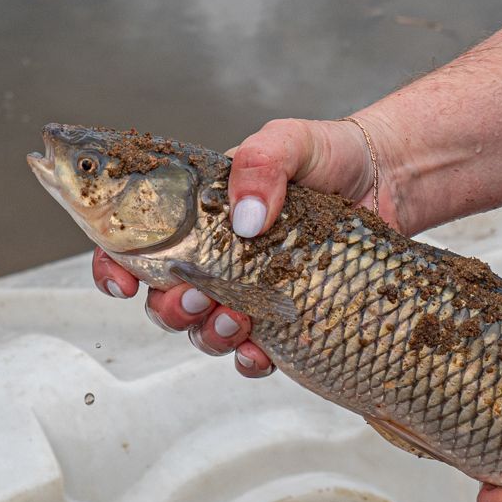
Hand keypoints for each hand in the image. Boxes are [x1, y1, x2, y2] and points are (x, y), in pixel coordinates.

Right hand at [92, 116, 399, 377]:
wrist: (386, 181)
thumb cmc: (329, 154)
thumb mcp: (288, 140)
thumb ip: (260, 164)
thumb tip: (246, 220)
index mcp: (196, 215)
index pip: (133, 245)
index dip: (114, 267)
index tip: (124, 280)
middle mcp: (214, 257)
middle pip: (163, 298)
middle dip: (170, 307)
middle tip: (198, 296)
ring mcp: (248, 289)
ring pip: (202, 329)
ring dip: (208, 333)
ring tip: (237, 319)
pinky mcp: (284, 317)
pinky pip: (252, 353)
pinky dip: (249, 360)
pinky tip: (261, 352)